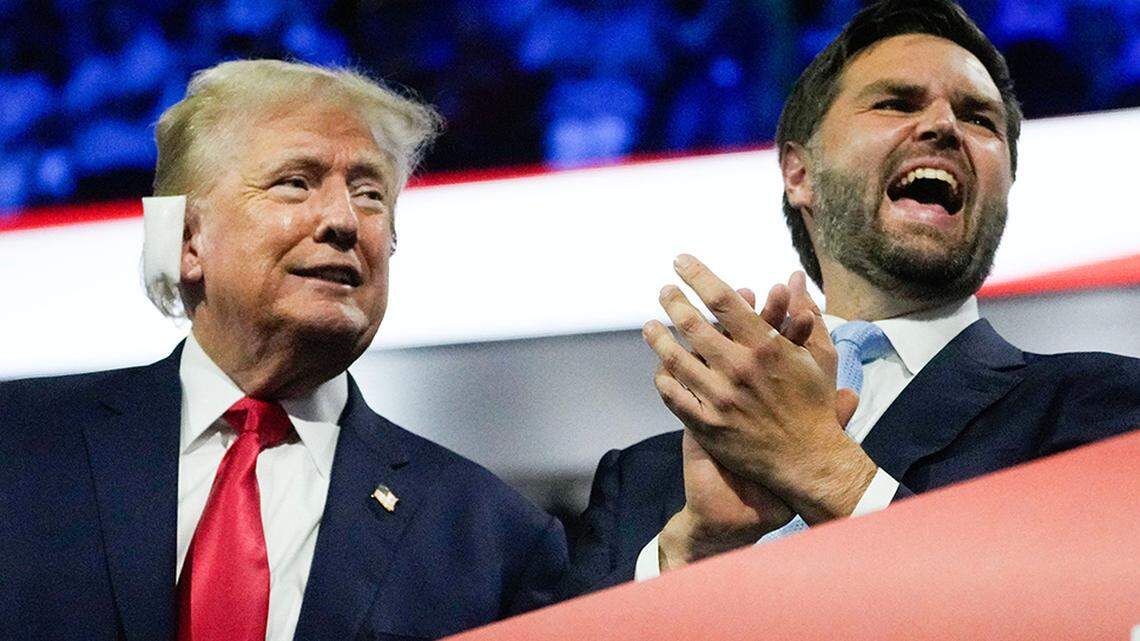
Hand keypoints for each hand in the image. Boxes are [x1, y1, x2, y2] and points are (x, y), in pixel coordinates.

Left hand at [645, 255, 875, 525]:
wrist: (809, 461)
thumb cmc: (815, 405)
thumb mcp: (818, 356)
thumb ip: (805, 315)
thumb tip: (795, 278)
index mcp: (764, 346)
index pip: (722, 299)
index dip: (697, 275)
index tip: (681, 262)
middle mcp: (738, 368)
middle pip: (692, 324)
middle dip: (673, 301)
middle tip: (664, 290)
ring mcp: (720, 398)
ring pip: (675, 359)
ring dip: (658, 339)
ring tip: (650, 326)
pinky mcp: (708, 426)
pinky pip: (674, 396)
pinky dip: (664, 379)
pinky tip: (660, 368)